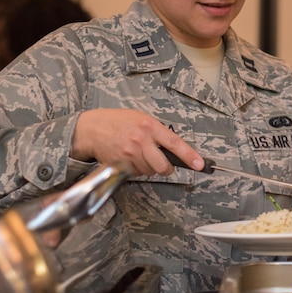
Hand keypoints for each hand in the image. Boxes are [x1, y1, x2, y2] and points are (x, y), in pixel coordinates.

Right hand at [71, 108, 204, 175]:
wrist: (92, 128)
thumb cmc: (118, 122)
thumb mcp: (141, 119)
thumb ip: (158, 132)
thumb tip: (174, 148)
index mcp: (150, 126)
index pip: (174, 144)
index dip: (189, 156)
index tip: (199, 164)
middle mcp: (141, 140)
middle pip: (163, 166)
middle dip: (166, 169)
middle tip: (164, 165)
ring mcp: (129, 154)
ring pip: (149, 171)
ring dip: (148, 168)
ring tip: (139, 154)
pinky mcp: (119, 164)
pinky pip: (136, 174)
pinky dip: (135, 169)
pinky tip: (129, 158)